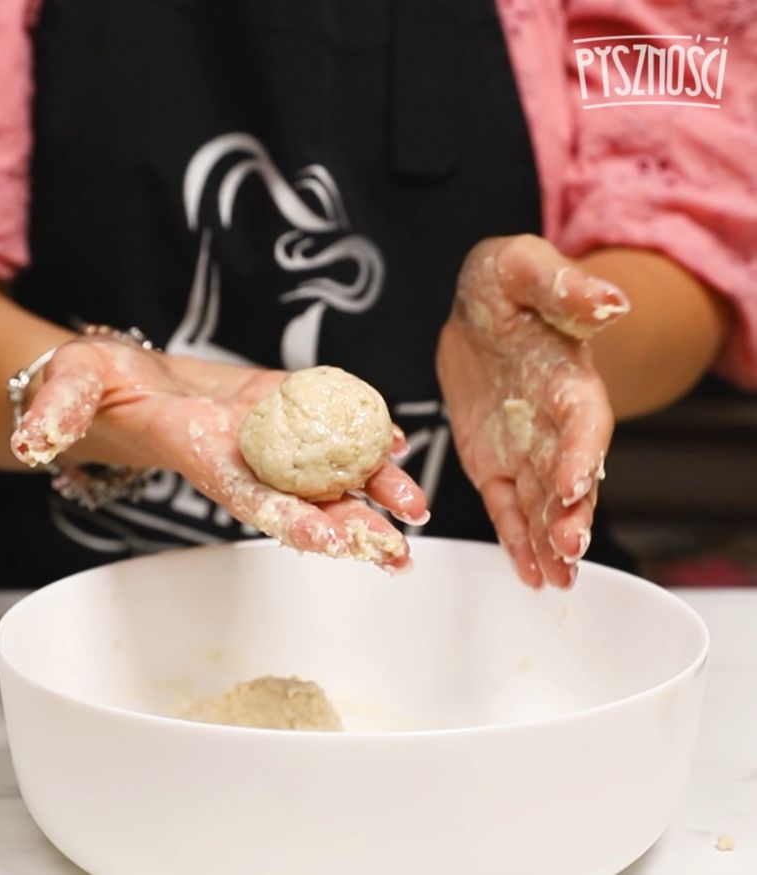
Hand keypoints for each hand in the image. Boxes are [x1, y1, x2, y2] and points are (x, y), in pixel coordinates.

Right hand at [10, 337, 427, 571]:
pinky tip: (398, 441)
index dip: (289, 517)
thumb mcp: (71, 385)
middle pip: (303, 499)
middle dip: (349, 525)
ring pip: (327, 469)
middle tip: (397, 549)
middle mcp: (245, 459)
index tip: (332, 540)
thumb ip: (57, 410)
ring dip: (372, 489)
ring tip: (415, 505)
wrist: (132, 384)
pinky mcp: (282, 406)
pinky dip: (363, 434)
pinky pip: (329, 423)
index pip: (248, 497)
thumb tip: (33, 441)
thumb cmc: (98, 388)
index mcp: (202, 459)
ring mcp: (269, 437)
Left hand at [437, 235, 629, 587]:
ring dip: (549, 540)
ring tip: (555, 579)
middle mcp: (555, 425)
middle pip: (570, 476)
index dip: (583, 455)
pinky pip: (508, 507)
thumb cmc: (507, 284)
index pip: (584, 424)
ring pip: (542, 503)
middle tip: (569, 552)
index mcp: (570, 380)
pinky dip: (517, 539)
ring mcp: (527, 449)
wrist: (479, 310)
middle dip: (570, 515)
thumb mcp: (523, 268)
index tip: (577, 485)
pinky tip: (529, 572)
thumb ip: (563, 287)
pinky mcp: (496, 464)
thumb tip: (609, 301)